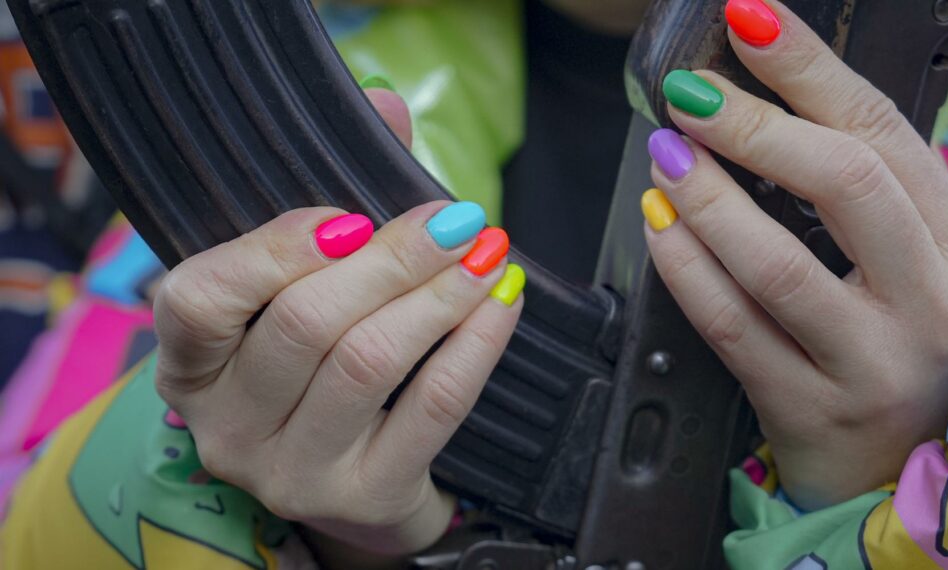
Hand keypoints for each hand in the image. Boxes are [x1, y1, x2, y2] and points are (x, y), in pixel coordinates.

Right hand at [152, 88, 524, 564]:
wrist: (363, 480)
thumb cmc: (325, 365)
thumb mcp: (308, 287)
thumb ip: (335, 191)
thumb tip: (384, 103)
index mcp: (192, 362)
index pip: (198, 302)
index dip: (275, 250)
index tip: (352, 215)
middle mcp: (227, 424)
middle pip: (305, 326)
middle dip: (392, 260)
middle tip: (456, 218)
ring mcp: (292, 471)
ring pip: (368, 363)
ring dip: (440, 295)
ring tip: (487, 252)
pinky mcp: (365, 495)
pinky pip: (432, 408)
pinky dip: (475, 346)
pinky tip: (501, 305)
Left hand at [641, 0, 947, 509]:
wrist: (901, 464)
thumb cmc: (898, 342)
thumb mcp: (915, 261)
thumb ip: (865, 189)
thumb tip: (764, 96)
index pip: (883, 132)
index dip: (808, 68)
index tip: (749, 19)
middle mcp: (934, 301)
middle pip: (845, 183)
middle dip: (754, 127)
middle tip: (690, 98)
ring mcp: (876, 363)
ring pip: (779, 263)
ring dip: (708, 198)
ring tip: (666, 158)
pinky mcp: (815, 409)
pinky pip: (735, 329)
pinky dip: (687, 272)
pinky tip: (662, 230)